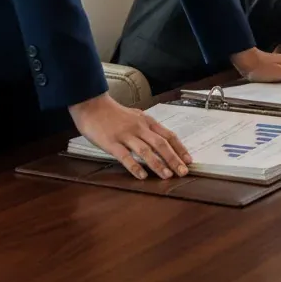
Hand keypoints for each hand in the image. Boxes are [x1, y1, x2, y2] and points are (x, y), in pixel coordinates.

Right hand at [69, 92, 191, 181]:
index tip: (188, 160)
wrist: (92, 105)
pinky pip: (125, 156)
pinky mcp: (111, 143)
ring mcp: (125, 135)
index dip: (180, 148)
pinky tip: (142, 176)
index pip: (168, 135)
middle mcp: (139, 127)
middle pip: (161, 144)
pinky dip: (135, 167)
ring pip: (146, 151)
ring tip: (167, 176)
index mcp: (147, 121)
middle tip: (183, 173)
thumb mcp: (135, 116)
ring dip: (158, 164)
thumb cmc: (114, 113)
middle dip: (174, 159)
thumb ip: (148, 128)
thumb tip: (163, 141)